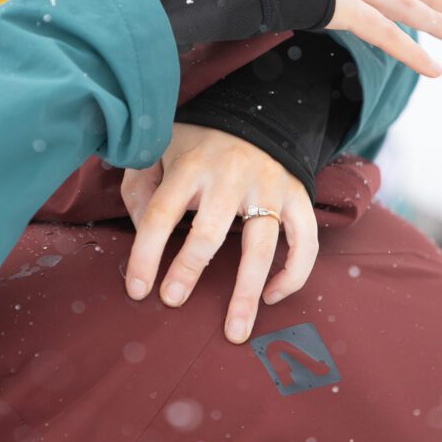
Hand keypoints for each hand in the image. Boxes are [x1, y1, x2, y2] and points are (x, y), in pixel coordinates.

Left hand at [122, 123, 317, 343]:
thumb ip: (139, 188)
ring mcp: (269, 187)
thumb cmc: (198, 144)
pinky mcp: (298, 196)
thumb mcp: (158, 151)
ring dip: (246, 292)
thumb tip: (140, 230)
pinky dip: (293, 274)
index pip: (160, 215)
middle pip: (209, 232)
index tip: (137, 290)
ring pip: (261, 247)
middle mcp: (230, 176)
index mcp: (190, 166)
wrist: (257, 111)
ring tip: (235, 330)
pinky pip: (304, 242)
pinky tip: (272, 297)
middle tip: (173, 301)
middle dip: (189, 270)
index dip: (146, 255)